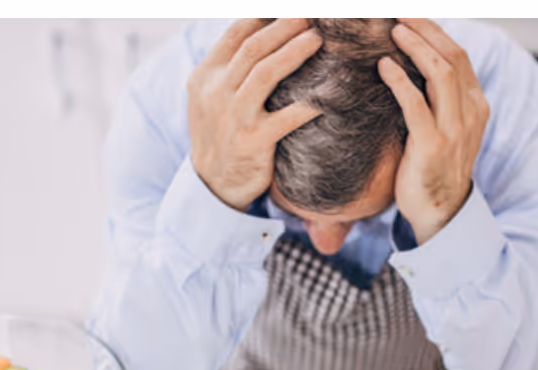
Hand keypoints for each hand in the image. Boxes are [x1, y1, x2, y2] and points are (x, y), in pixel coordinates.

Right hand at [187, 19, 322, 211]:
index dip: (263, 17)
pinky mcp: (253, 141)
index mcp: (206, 76)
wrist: (212, 183)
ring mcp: (234, 117)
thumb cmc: (221, 133)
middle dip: (284, 27)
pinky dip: (310, 103)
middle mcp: (216, 92)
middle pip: (253, 48)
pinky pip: (287, 117)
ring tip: (317, 38)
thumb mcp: (211, 96)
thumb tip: (261, 32)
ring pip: (265, 73)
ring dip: (294, 52)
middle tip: (310, 15)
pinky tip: (331, 92)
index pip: (235, 34)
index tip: (286, 10)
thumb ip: (230, 67)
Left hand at [379, 19, 489, 243]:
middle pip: (452, 56)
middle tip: (398, 14)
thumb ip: (438, 98)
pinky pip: (416, 104)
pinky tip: (384, 67)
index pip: (459, 55)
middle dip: (425, 30)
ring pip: (440, 72)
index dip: (434, 32)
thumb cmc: (433, 166)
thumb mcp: (445, 126)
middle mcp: (470, 113)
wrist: (439, 211)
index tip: (410, 17)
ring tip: (393, 31)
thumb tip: (413, 65)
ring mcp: (454, 129)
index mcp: (475, 105)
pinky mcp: (432, 145)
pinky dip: (400, 80)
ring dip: (415, 47)